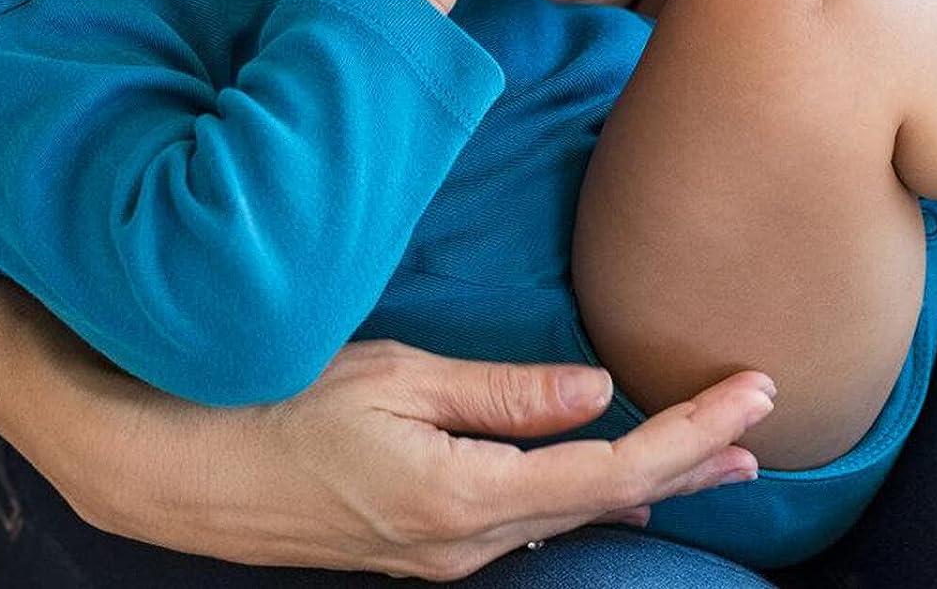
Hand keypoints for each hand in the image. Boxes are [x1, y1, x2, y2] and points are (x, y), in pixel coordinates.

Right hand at [0, 265, 775, 579]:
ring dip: (641, 479)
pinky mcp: (417, 547)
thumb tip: (597, 390)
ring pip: (566, 516)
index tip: (755, 392)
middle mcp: (465, 545)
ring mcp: (440, 557)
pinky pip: (521, 522)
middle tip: (759, 432)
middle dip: (689, 463)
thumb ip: (502, 395)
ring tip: (704, 455)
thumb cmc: (278, 401)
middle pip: (605, 503)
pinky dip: (577, 494)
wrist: (178, 467)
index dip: (692, 432)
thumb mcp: (395, 379)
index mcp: (464, 499)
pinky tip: (602, 479)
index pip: (612, 470)